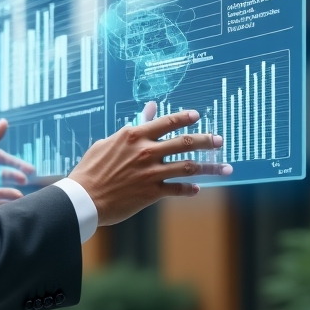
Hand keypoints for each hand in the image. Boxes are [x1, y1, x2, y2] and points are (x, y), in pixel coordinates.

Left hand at [0, 119, 34, 223]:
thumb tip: (5, 122)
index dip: (11, 159)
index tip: (23, 163)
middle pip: (5, 173)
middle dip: (17, 173)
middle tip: (29, 176)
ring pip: (5, 190)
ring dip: (15, 190)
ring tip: (22, 190)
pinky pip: (1, 205)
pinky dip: (10, 203)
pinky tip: (16, 200)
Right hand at [69, 101, 231, 227]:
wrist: (83, 198)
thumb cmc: (91, 168)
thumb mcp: (108, 142)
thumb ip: (131, 128)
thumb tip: (147, 112)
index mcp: (134, 135)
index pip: (167, 122)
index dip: (185, 117)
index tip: (197, 116)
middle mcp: (146, 151)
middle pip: (186, 142)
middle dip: (207, 141)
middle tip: (220, 141)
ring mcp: (151, 173)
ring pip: (189, 167)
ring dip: (210, 167)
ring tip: (226, 168)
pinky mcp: (152, 193)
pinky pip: (178, 190)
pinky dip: (190, 190)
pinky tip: (197, 189)